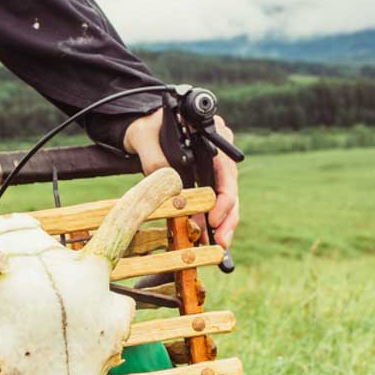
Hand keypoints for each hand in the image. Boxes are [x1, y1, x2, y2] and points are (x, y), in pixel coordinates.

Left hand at [122, 109, 240, 248]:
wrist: (143, 130)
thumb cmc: (146, 128)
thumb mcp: (145, 139)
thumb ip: (154, 159)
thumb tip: (167, 185)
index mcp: (212, 134)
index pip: (226, 170)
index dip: (223, 197)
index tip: (212, 218)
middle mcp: (220, 151)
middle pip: (231, 188)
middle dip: (228, 217)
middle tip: (221, 241)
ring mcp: (215, 167)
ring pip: (227, 199)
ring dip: (223, 224)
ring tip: (218, 245)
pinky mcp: (207, 181)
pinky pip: (214, 202)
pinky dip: (211, 221)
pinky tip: (207, 238)